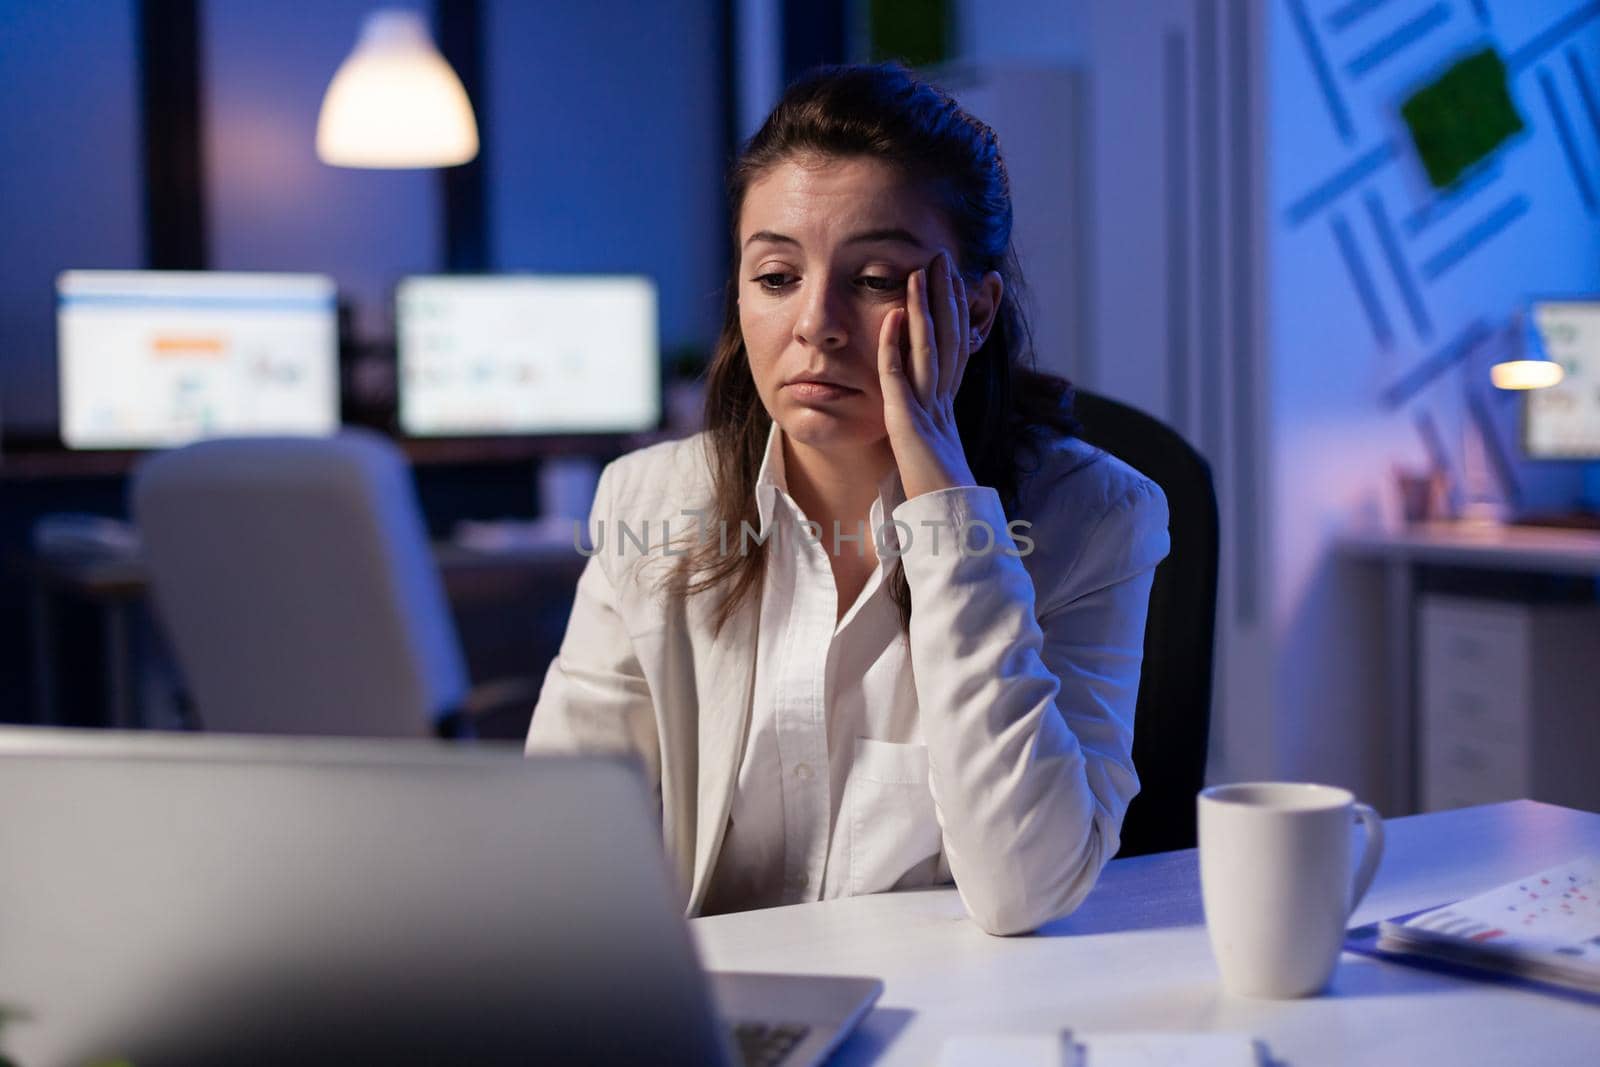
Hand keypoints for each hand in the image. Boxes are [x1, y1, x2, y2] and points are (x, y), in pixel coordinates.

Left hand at [877, 248, 977, 500]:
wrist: (949, 521)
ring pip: (928, 348)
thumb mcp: (932, 445)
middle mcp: (943, 398)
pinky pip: (899, 379)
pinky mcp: (907, 423)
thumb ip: (927, 422)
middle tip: (942, 258)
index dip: (958, 310)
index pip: (956, 344)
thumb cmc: (937, 490)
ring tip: (920, 272)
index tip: (955, 278)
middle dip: (945, 296)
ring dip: (923, 309)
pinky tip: (888, 319)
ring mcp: (928, 409)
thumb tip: (920, 409)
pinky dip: (893, 348)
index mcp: (948, 401)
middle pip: (949, 336)